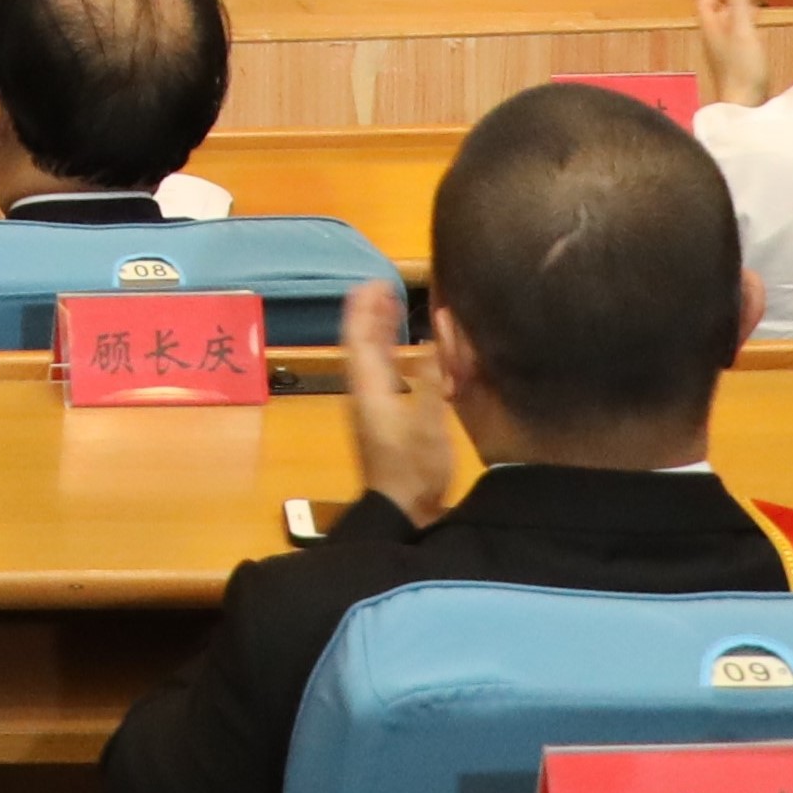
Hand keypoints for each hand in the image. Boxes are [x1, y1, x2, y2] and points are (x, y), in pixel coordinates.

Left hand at [330, 273, 463, 524]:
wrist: (400, 511)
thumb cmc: (413, 468)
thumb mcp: (428, 422)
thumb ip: (432, 377)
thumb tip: (433, 336)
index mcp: (369, 387)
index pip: (360, 336)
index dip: (365, 307)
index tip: (376, 281)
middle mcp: (364, 391)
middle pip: (361, 342)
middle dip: (371, 312)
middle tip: (385, 286)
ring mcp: (371, 405)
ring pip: (369, 357)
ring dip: (378, 330)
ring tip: (393, 307)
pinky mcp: (381, 417)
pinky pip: (380, 372)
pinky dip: (389, 352)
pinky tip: (405, 352)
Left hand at [690, 0, 770, 110]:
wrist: (744, 104)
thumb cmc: (742, 66)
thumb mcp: (743, 29)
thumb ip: (739, 5)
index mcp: (711, 29)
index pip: (705, 4)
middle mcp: (713, 41)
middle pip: (714, 15)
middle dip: (725, 0)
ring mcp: (722, 55)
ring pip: (725, 28)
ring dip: (735, 14)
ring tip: (751, 7)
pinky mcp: (733, 66)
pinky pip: (735, 40)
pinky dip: (743, 29)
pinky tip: (755, 33)